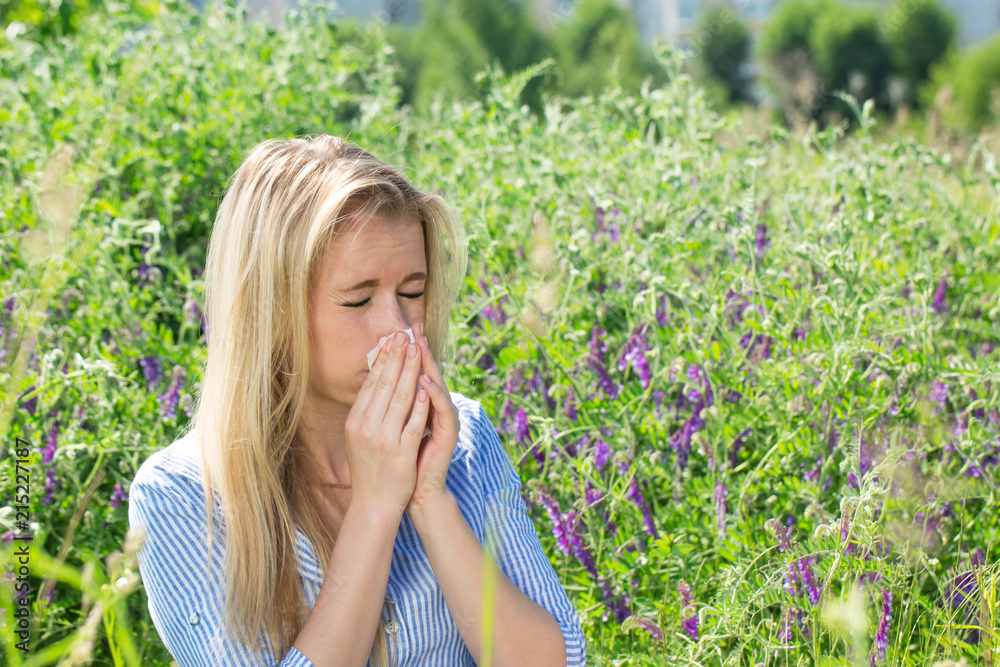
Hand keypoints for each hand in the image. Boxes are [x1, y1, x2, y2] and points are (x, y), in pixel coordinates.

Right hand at [344, 330, 430, 515]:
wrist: (374, 503)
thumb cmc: (369, 468)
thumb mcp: (360, 436)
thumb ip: (367, 410)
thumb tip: (375, 379)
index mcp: (355, 421)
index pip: (372, 383)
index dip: (383, 359)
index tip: (393, 339)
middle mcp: (366, 427)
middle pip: (385, 384)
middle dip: (398, 356)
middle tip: (406, 334)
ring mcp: (384, 439)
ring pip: (400, 397)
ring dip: (411, 370)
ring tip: (418, 350)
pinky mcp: (401, 451)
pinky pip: (414, 421)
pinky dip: (421, 402)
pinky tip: (427, 385)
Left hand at [408, 322, 460, 510]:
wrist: (418, 492)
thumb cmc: (405, 460)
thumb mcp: (395, 427)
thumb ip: (395, 404)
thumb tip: (380, 380)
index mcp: (423, 406)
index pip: (415, 373)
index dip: (408, 352)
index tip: (399, 330)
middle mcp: (437, 409)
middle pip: (429, 373)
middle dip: (421, 350)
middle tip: (414, 327)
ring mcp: (446, 421)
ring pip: (438, 387)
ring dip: (429, 367)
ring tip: (420, 347)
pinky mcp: (449, 435)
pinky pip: (442, 411)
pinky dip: (435, 396)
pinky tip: (426, 382)